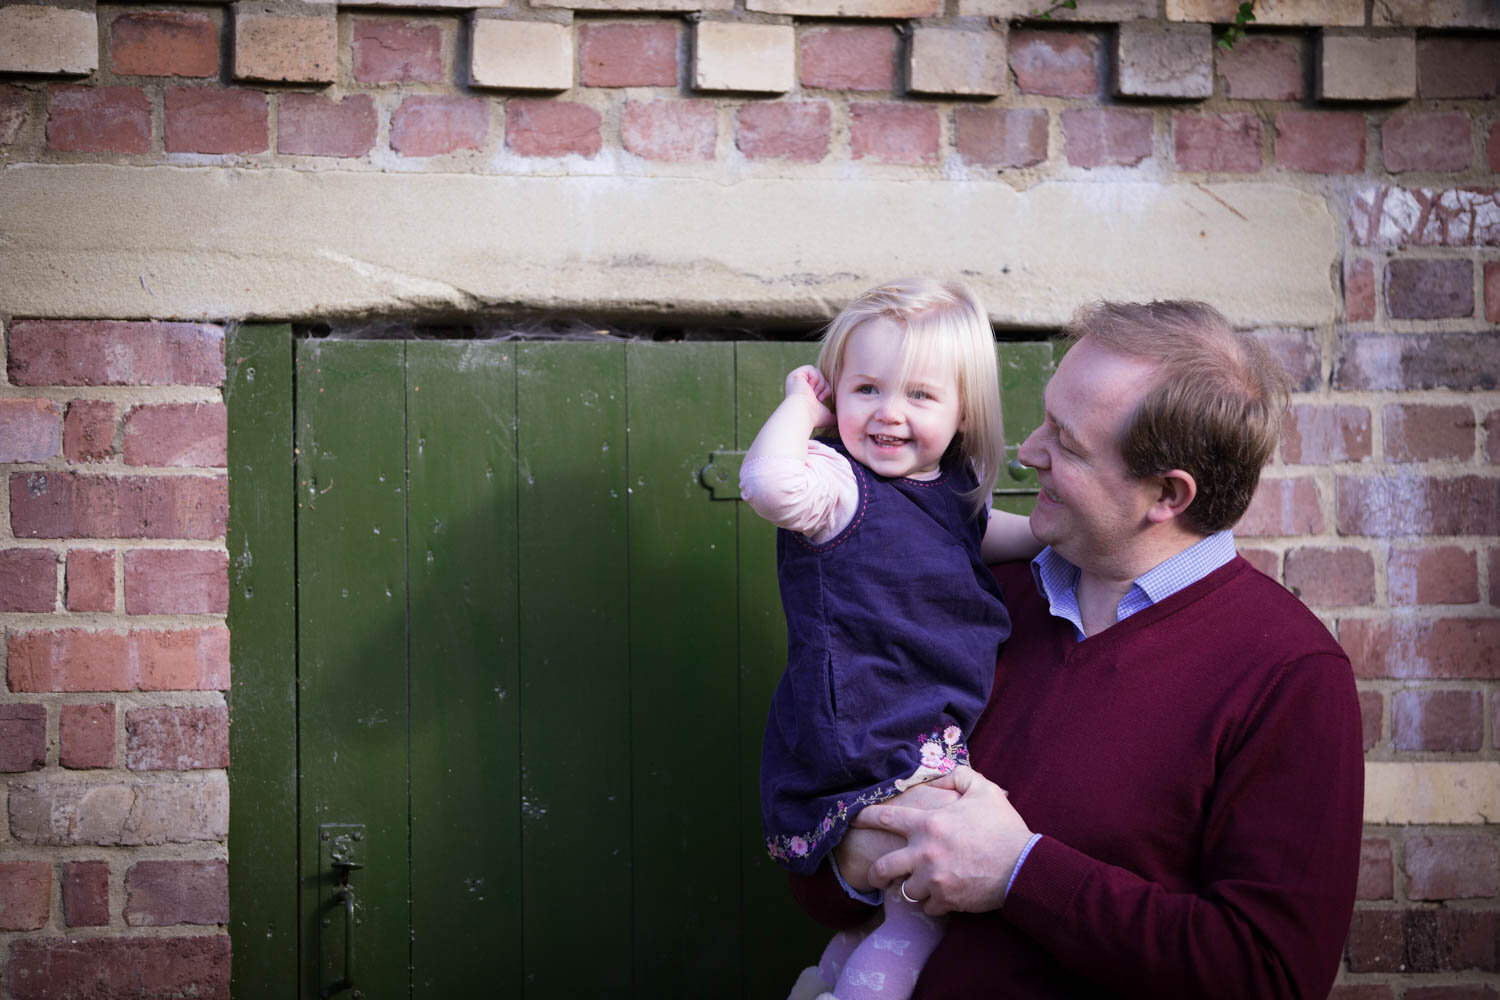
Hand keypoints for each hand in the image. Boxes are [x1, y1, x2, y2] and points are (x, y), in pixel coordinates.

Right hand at [784, 366, 834, 429]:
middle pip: (821, 378)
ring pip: (818, 374)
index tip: (820, 400)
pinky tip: (809, 388)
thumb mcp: (827, 416)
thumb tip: (844, 418)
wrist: (803, 414)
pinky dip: (815, 379)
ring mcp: (796, 379)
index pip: (821, 385)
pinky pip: (812, 369)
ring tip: (813, 394)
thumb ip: (834, 414)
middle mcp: (798, 385)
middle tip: (818, 398)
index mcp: (804, 393)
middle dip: (823, 388)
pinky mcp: (796, 374)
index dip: (825, 392)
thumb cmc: (813, 418)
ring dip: (820, 385)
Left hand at [852, 766, 1032, 915]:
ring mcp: (933, 880)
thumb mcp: (983, 790)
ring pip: (905, 891)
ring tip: (917, 885)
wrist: (1023, 867)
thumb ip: (958, 777)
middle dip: (874, 874)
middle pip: (883, 868)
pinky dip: (931, 903)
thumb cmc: (1002, 827)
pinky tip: (939, 896)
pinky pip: (927, 907)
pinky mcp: (946, 901)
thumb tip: (938, 776)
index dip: (864, 817)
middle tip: (875, 875)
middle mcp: (924, 853)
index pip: (885, 818)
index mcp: (929, 823)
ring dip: (910, 888)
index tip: (853, 819)